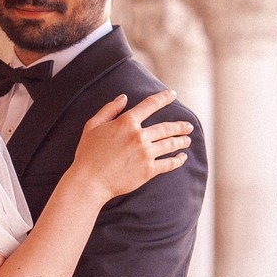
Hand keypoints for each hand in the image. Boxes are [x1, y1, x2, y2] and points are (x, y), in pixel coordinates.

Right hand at [73, 90, 191, 198]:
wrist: (89, 181)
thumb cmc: (88, 153)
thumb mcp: (93, 126)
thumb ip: (109, 109)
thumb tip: (124, 97)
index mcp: (126, 122)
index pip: (150, 105)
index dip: (163, 98)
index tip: (172, 95)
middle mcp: (139, 136)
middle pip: (166, 127)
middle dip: (180, 126)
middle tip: (189, 126)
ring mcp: (146, 154)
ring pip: (170, 144)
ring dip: (181, 141)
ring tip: (187, 140)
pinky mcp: (148, 171)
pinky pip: (168, 164)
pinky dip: (178, 160)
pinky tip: (182, 157)